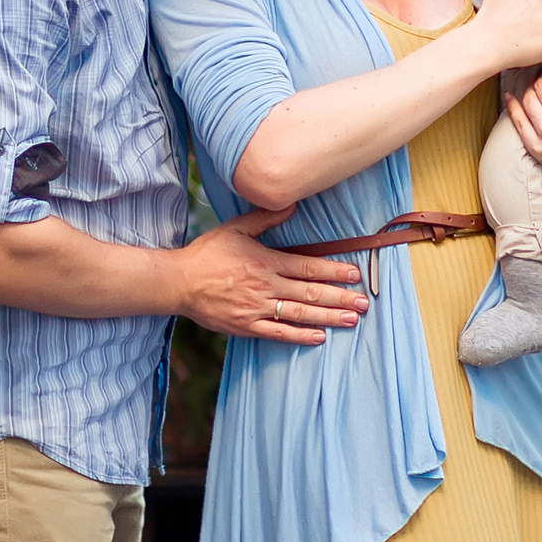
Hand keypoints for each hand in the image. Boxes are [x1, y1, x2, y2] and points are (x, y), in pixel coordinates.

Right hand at [170, 206, 367, 344]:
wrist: (178, 282)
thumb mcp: (235, 228)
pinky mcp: (246, 327)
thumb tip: (291, 205)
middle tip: (364, 303)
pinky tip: (320, 337)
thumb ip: (265, 218)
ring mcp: (257, 309)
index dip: (334, 271)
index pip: (308, 266)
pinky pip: (278, 334)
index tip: (355, 274)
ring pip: (299, 315)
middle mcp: (266, 286)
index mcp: (266, 262)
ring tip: (351, 319)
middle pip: (310, 294)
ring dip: (328, 317)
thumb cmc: (207, 254)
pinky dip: (300, 336)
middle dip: (340, 298)